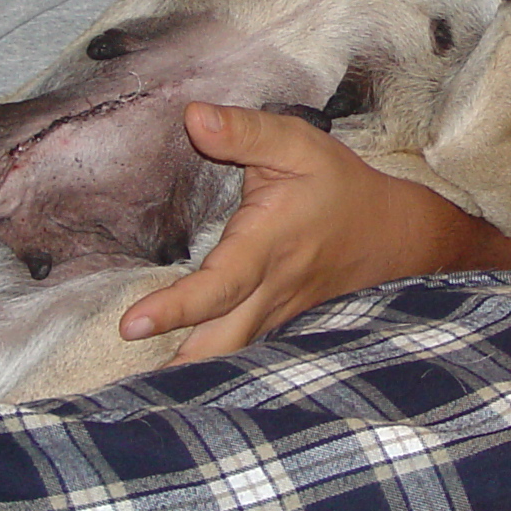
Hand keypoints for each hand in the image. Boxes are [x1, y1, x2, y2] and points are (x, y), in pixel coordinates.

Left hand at [122, 103, 510, 361]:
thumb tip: (192, 116)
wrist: (393, 235)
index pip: (218, 287)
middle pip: (218, 344)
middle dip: (171, 367)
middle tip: (117, 386)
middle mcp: (269, 293)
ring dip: (183, 378)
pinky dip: (204, 372)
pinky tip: (166, 385)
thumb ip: (245, 132)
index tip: (131, 324)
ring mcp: (274, 318)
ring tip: (129, 395)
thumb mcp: (299, 145)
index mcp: (267, 247)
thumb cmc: (338, 186)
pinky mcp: (274, 328)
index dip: (176, 309)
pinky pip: (237, 356)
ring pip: (227, 359)